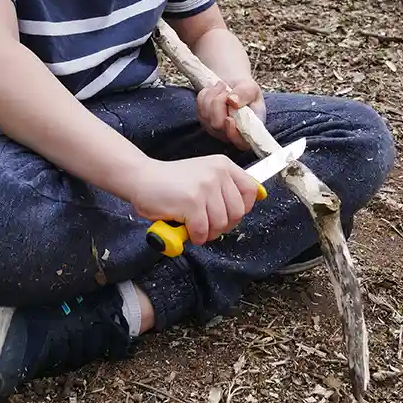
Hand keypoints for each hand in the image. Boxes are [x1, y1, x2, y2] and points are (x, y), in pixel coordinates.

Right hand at [131, 156, 259, 245]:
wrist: (142, 178)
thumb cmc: (171, 182)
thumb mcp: (204, 174)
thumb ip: (225, 187)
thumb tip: (260, 196)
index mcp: (223, 165)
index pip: (250, 190)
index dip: (243, 208)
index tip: (229, 214)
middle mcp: (217, 173)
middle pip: (237, 213)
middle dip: (223, 226)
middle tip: (207, 226)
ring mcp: (205, 187)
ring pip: (220, 224)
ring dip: (207, 233)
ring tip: (194, 227)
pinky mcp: (191, 202)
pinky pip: (202, 230)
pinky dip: (194, 236)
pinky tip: (185, 230)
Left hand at [197, 78, 265, 150]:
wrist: (232, 83)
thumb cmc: (245, 89)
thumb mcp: (252, 87)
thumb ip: (246, 94)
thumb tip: (234, 102)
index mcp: (249, 129)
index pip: (241, 142)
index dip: (233, 134)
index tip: (229, 119)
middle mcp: (232, 133)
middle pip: (218, 125)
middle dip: (219, 103)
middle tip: (226, 91)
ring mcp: (216, 128)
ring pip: (206, 114)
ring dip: (213, 95)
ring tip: (222, 87)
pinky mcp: (204, 121)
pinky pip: (199, 107)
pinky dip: (205, 95)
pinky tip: (215, 91)